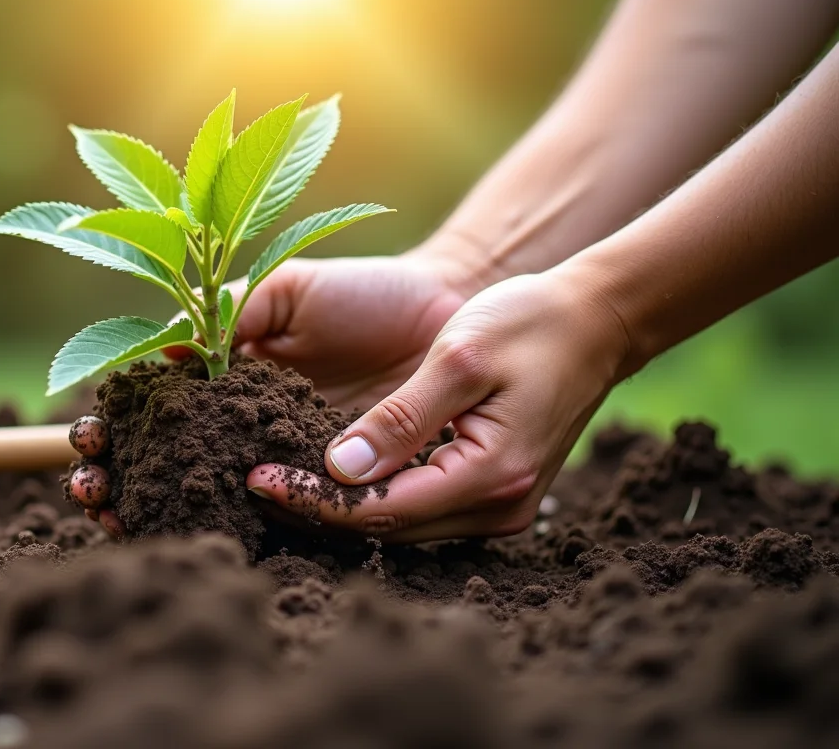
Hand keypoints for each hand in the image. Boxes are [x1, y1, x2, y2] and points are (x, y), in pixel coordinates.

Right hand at [71, 248, 488, 537]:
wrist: (447, 314)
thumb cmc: (363, 292)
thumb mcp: (287, 289)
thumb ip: (231, 315)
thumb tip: (166, 352)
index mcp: (223, 379)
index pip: (150, 412)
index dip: (111, 429)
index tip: (88, 440)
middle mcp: (243, 429)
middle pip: (163, 466)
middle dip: (117, 483)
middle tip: (93, 493)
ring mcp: (283, 463)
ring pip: (211, 500)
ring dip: (158, 513)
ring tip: (121, 522)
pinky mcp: (331, 490)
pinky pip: (286, 517)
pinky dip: (243, 531)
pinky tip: (205, 535)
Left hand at [247, 270, 629, 541]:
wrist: (597, 319)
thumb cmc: (529, 324)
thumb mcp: (459, 359)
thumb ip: (401, 418)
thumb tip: (341, 469)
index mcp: (492, 475)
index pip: (380, 511)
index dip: (313, 499)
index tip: (256, 478)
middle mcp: (499, 507)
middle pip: (385, 530)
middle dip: (316, 510)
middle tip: (252, 483)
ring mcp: (500, 506)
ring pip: (399, 526)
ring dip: (339, 507)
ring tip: (277, 482)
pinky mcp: (493, 492)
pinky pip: (419, 509)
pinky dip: (372, 496)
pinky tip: (330, 476)